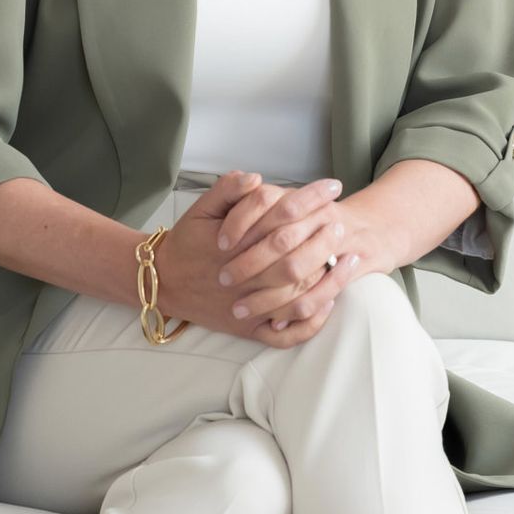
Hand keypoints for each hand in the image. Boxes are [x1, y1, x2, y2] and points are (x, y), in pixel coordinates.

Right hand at [155, 168, 362, 346]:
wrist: (164, 283)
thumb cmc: (186, 244)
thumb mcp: (200, 209)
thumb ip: (227, 190)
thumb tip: (257, 179)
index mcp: (235, 245)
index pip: (281, 216)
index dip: (311, 199)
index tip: (333, 188)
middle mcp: (244, 279)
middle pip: (295, 259)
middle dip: (325, 240)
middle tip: (342, 225)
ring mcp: (249, 308)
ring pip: (298, 298)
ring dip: (328, 280)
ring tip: (350, 261)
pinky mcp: (249, 331)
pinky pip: (287, 335)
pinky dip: (311, 322)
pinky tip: (328, 303)